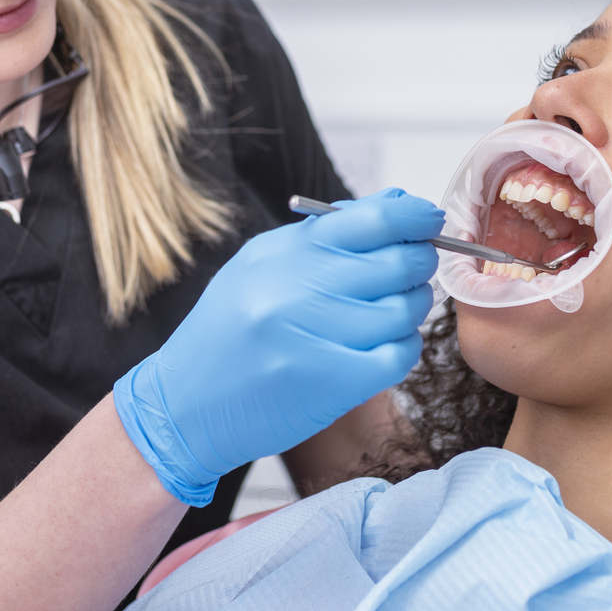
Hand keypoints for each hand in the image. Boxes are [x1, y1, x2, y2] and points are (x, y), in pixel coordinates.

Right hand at [113, 189, 442, 504]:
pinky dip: (401, 349)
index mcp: (283, 252)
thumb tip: (397, 203)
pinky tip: (382, 348)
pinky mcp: (329, 384)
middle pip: (399, 264)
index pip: (374, 219)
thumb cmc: (228, 334)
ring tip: (389, 314)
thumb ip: (329, 233)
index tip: (429, 222)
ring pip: (404, 311)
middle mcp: (296, 289)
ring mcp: (312, 338)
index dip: (416, 217)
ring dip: (411, 310)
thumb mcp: (263, 265)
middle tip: (414, 272)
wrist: (182, 407)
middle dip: (419, 265)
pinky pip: (398, 356)